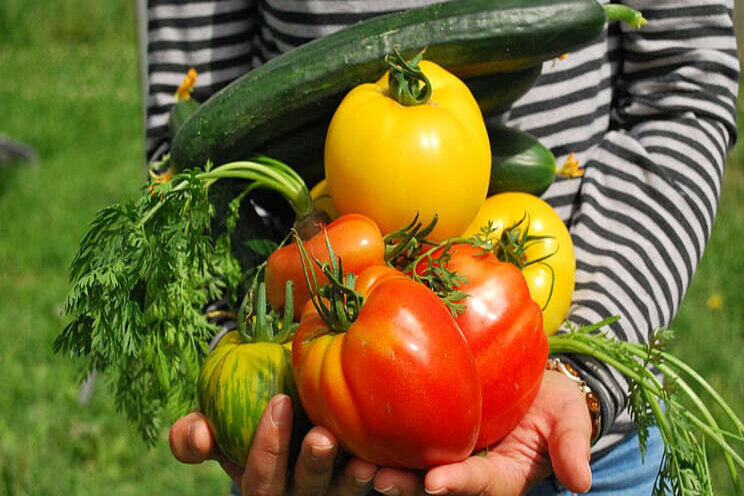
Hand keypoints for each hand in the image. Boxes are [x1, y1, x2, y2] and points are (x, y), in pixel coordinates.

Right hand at [169, 394, 377, 495]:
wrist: (288, 418)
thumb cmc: (249, 423)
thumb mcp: (219, 429)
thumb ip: (196, 434)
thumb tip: (197, 433)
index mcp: (260, 483)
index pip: (258, 479)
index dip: (267, 447)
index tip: (279, 403)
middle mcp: (294, 495)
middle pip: (302, 492)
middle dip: (311, 466)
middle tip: (322, 437)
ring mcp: (328, 493)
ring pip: (339, 495)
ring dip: (351, 481)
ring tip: (363, 461)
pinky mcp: (354, 485)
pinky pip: (370, 487)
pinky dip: (382, 477)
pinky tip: (388, 459)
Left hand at [371, 371, 592, 495]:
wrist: (531, 382)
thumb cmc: (553, 402)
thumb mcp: (568, 419)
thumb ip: (571, 447)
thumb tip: (582, 484)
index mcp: (502, 476)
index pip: (480, 484)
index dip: (459, 484)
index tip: (436, 483)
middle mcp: (466, 472)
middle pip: (433, 485)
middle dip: (405, 485)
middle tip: (375, 477)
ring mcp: (443, 453)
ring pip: (409, 467)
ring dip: (381, 467)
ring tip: (353, 462)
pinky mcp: (425, 431)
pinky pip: (401, 438)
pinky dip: (376, 438)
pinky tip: (347, 428)